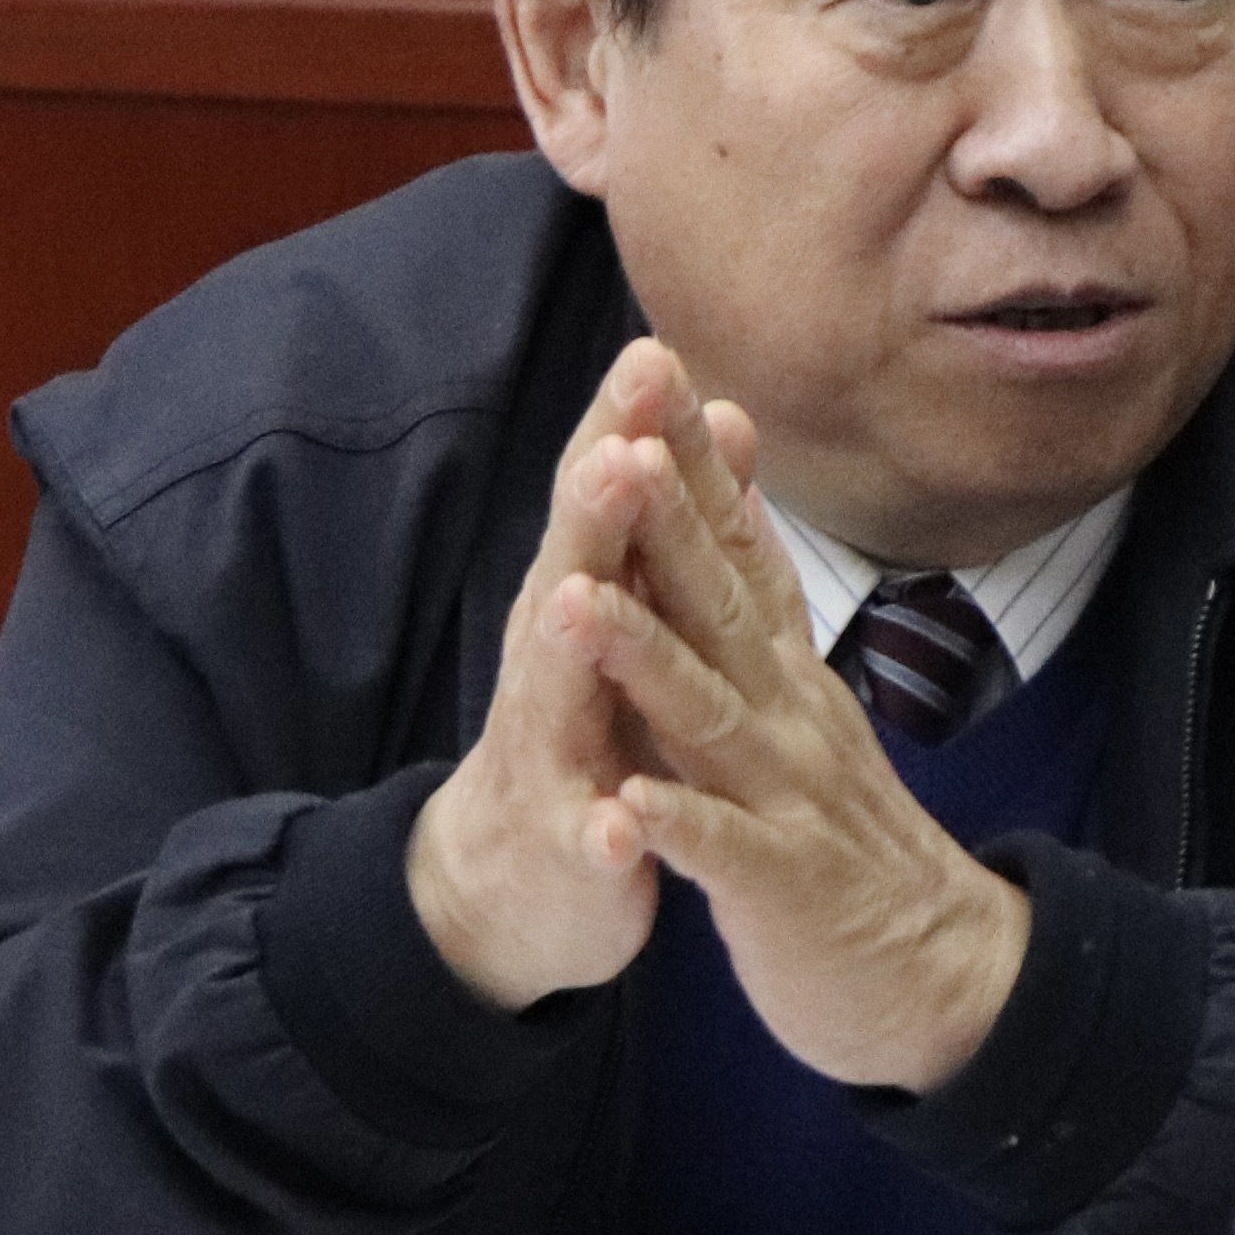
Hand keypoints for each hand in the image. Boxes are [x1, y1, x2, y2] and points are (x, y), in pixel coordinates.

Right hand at [406, 345, 678, 1012]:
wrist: (516, 880)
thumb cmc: (585, 726)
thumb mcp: (627, 612)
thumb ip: (665, 517)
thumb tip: (718, 408)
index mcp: (586, 605)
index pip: (606, 506)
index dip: (625, 433)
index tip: (652, 353)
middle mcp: (556, 667)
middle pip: (573, 577)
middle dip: (592, 517)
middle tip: (616, 453)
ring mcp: (553, 759)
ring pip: (558, 697)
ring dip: (569, 650)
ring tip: (575, 601)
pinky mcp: (568, 849)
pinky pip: (584, 840)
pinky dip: (601, 831)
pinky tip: (618, 827)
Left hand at [562, 355, 1032, 1096]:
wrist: (941, 975)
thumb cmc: (848, 845)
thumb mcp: (805, 714)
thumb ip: (762, 621)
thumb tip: (736, 510)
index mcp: (785, 677)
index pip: (737, 548)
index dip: (692, 461)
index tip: (650, 368)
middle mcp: (791, 718)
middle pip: (719, 604)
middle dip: (661, 519)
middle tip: (610, 433)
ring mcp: (790, 801)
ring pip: (708, 717)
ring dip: (643, 660)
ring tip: (572, 605)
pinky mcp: (785, 889)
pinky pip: (723, 855)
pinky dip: (678, 828)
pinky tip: (627, 807)